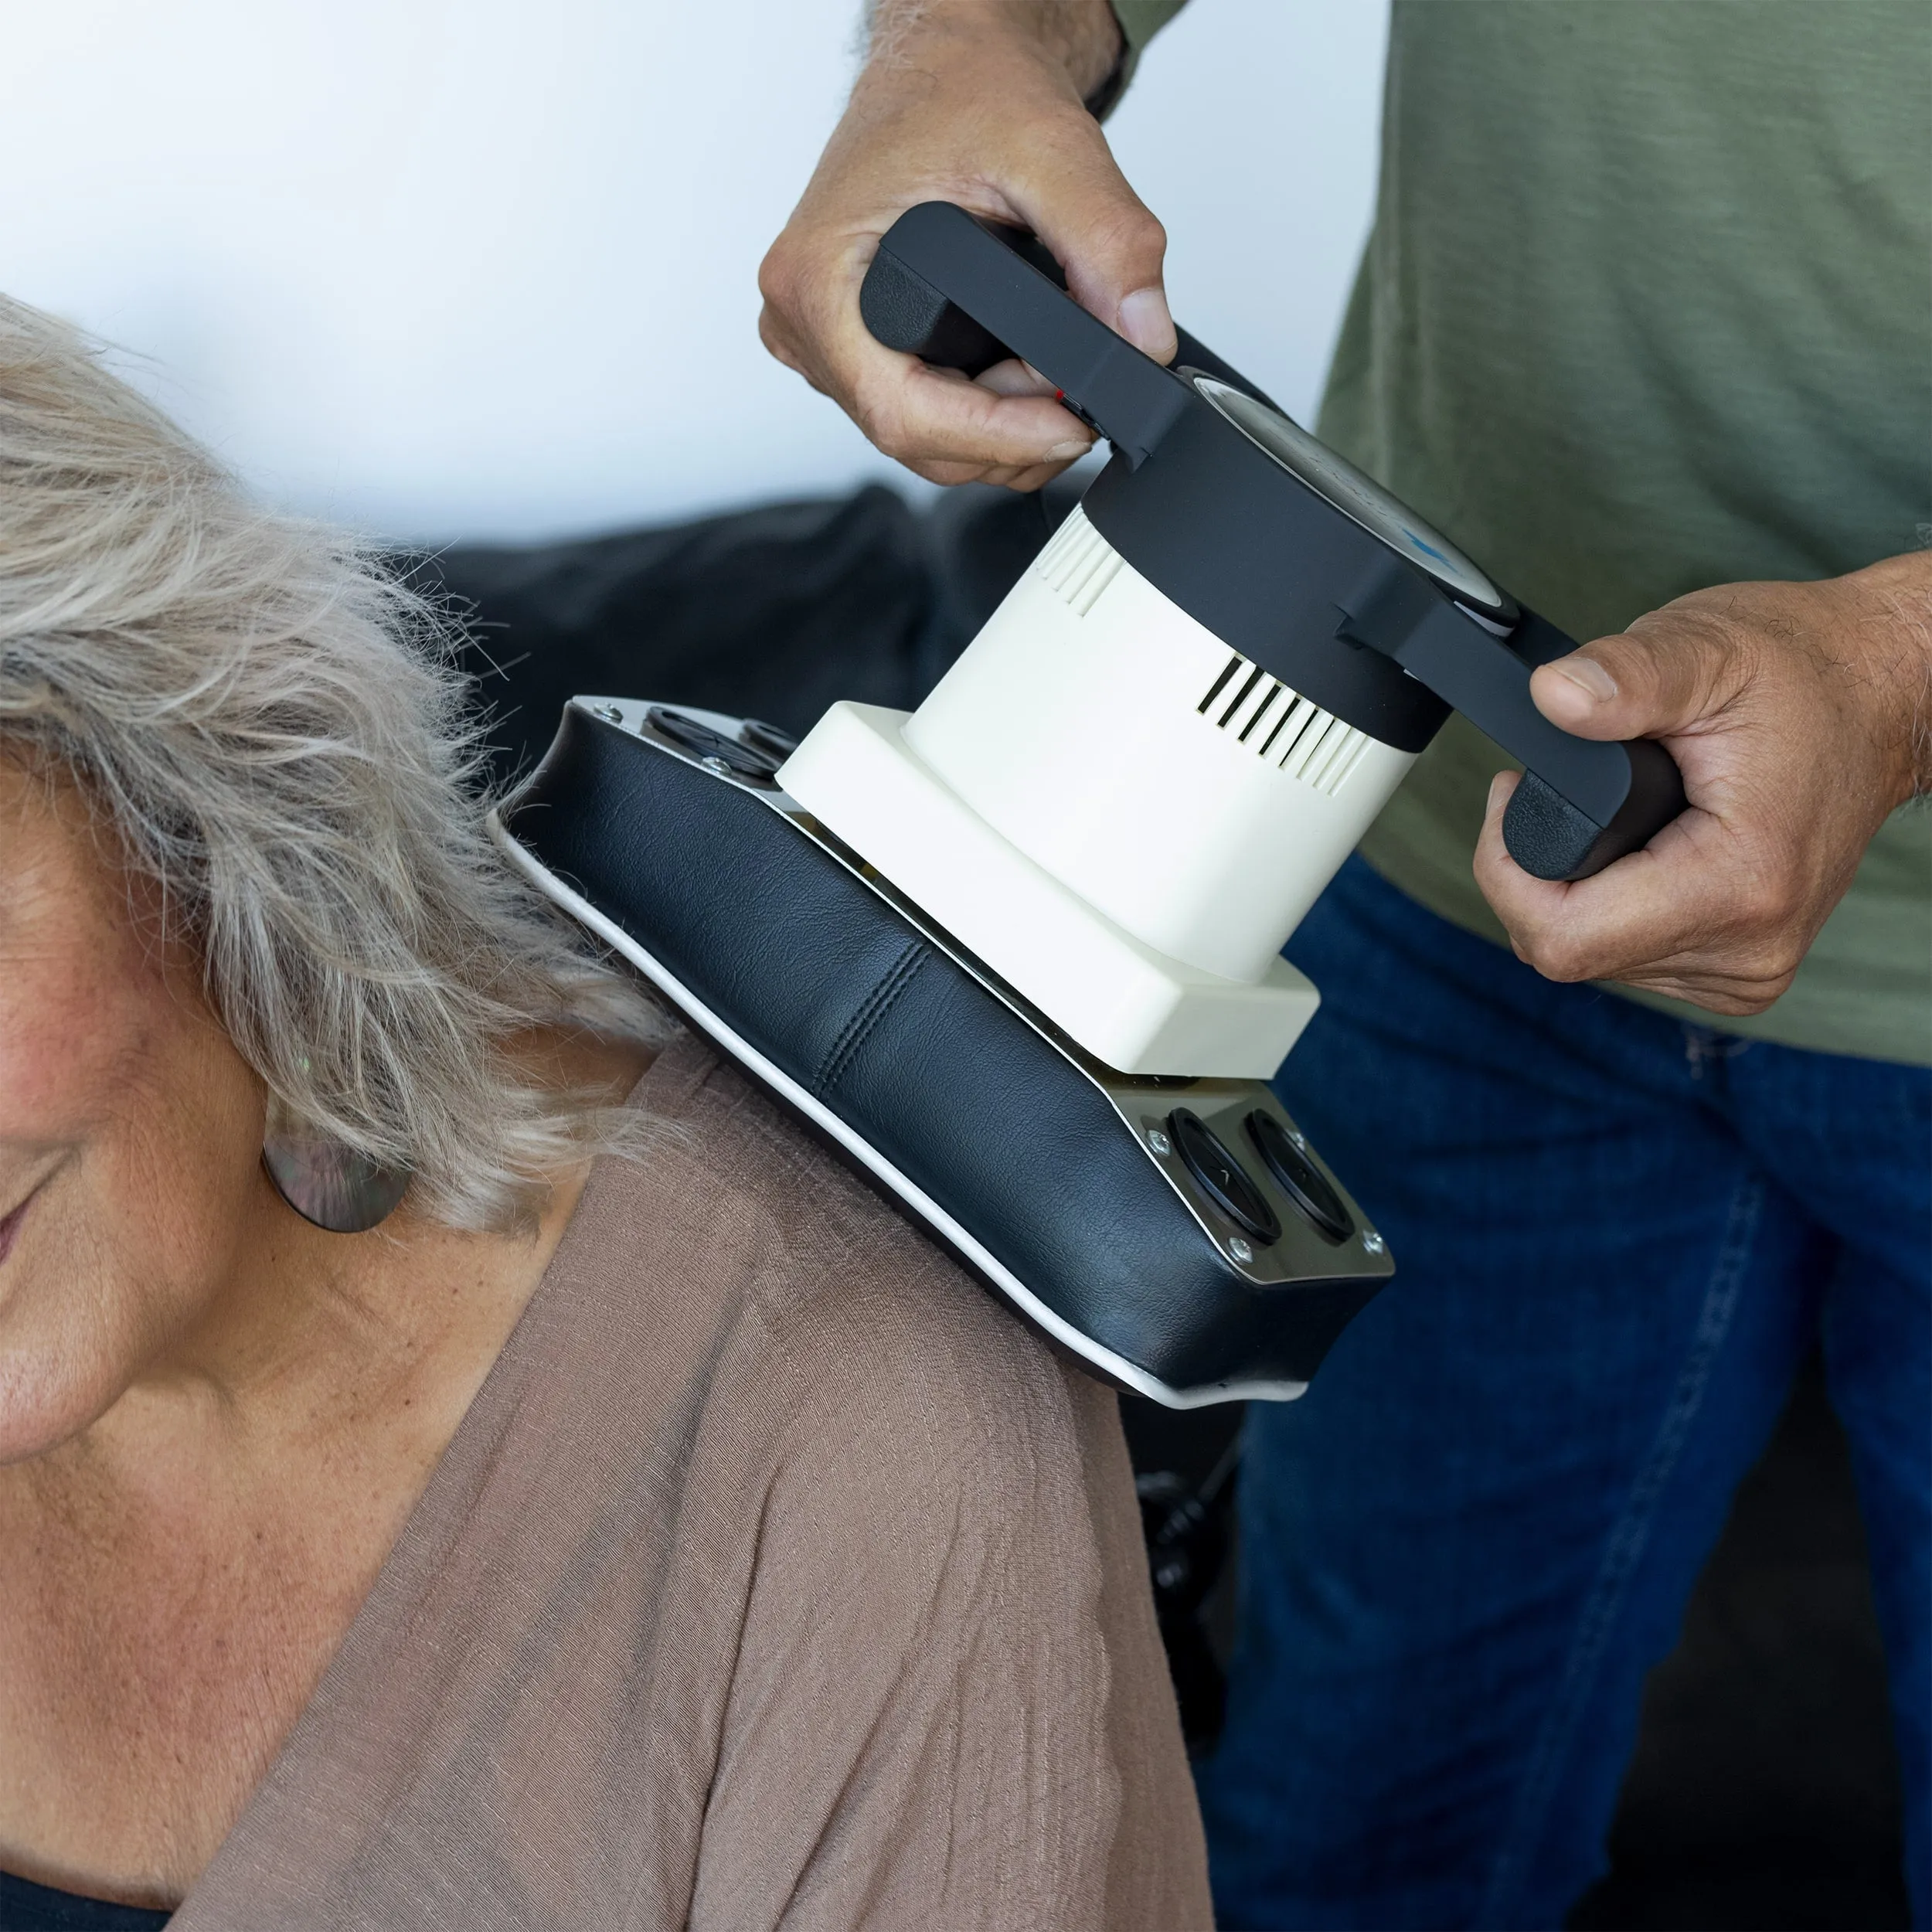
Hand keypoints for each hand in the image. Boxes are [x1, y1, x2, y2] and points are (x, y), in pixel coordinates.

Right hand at [758, 0, 1175, 490]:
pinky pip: (922, 415)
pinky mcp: (854, 349)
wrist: (946, 61)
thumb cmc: (962, 87)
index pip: (905, 414)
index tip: (1070, 426)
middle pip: (916, 439)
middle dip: (1011, 432)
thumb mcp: (1051, 147)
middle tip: (1074, 389)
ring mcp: (825, 342)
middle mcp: (805, 320)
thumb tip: (1142, 334)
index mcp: (819, 277)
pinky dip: (984, 414)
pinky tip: (1019, 370)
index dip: (999, 438)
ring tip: (1051, 367)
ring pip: (923, 439)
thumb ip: (1108, 241)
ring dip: (1003, 428)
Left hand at [1474, 550, 1931, 1013]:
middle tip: (1563, 790)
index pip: (1564, 936)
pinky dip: (1615, 905)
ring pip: (1594, 956)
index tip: (1512, 795)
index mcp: (1739, 884)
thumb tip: (1551, 696)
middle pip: (1569, 949)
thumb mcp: (1706, 649)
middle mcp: (1749, 947)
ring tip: (1621, 815)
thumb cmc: (1800, 669)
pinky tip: (1645, 849)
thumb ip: (1625, 677)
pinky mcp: (1740, 971)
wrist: (1883, 698)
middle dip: (1540, 873)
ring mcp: (1748, 968)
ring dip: (1579, 889)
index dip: (1507, 869)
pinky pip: (1630, 957)